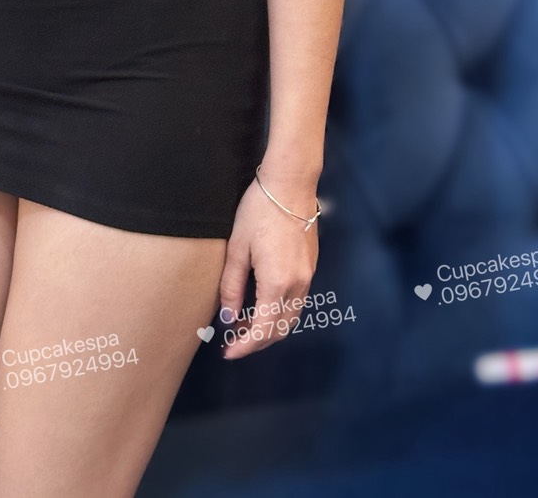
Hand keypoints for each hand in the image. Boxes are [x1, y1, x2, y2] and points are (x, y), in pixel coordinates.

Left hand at [217, 171, 318, 359]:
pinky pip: (296, 302)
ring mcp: (308, 277)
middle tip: (232, 341)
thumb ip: (232, 286)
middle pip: (280, 330)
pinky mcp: (311, 267)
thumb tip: (227, 318)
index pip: (262, 330)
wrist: (290, 184)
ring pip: (290, 318)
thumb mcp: (237, 248)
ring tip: (242, 324)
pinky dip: (279, 311)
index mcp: (278, 284)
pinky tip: (260, 303)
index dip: (244, 346)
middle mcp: (298, 286)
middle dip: (256, 341)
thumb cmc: (258, 211)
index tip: (228, 352)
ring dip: (269, 328)